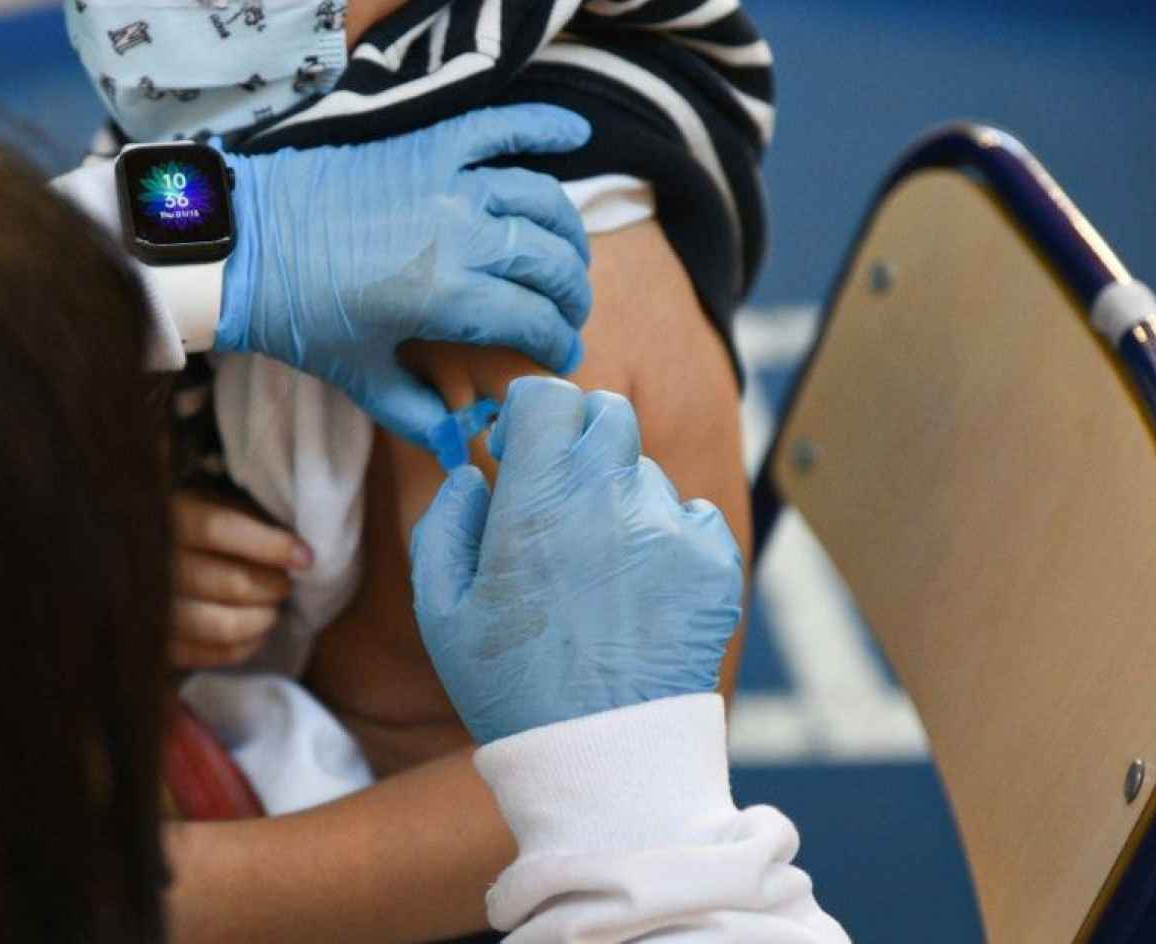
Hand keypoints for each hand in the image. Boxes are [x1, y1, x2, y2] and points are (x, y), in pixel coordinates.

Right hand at [170, 490, 310, 669]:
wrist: (134, 553)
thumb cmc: (190, 521)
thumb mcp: (210, 499)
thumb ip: (245, 515)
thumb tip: (297, 548)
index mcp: (168, 517)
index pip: (219, 529)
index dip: (270, 545)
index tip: (305, 557)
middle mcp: (154, 563)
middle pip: (231, 583)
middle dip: (273, 586)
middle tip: (287, 583)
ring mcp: (152, 608)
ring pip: (224, 625)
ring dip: (263, 618)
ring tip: (273, 607)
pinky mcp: (158, 644)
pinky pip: (210, 654)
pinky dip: (244, 646)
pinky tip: (257, 632)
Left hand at [217, 104, 593, 452]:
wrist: (241, 241)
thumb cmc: (296, 315)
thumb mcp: (358, 377)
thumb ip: (418, 415)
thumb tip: (463, 443)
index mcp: (448, 299)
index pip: (536, 321)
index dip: (559, 345)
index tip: (562, 357)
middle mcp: (462, 235)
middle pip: (552, 263)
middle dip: (571, 296)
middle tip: (566, 314)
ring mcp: (448, 182)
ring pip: (542, 200)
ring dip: (567, 231)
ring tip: (565, 255)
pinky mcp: (427, 144)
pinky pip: (500, 127)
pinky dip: (543, 126)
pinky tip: (575, 134)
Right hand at [410, 377, 742, 743]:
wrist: (602, 760)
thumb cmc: (510, 685)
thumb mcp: (442, 609)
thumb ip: (446, 522)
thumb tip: (473, 473)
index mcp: (537, 499)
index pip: (549, 396)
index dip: (530, 414)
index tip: (520, 447)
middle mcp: (609, 496)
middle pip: (608, 414)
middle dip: (581, 439)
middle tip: (562, 496)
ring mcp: (669, 528)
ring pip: (647, 473)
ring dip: (622, 499)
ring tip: (600, 572)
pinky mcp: (714, 562)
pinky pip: (693, 518)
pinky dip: (670, 540)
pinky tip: (642, 592)